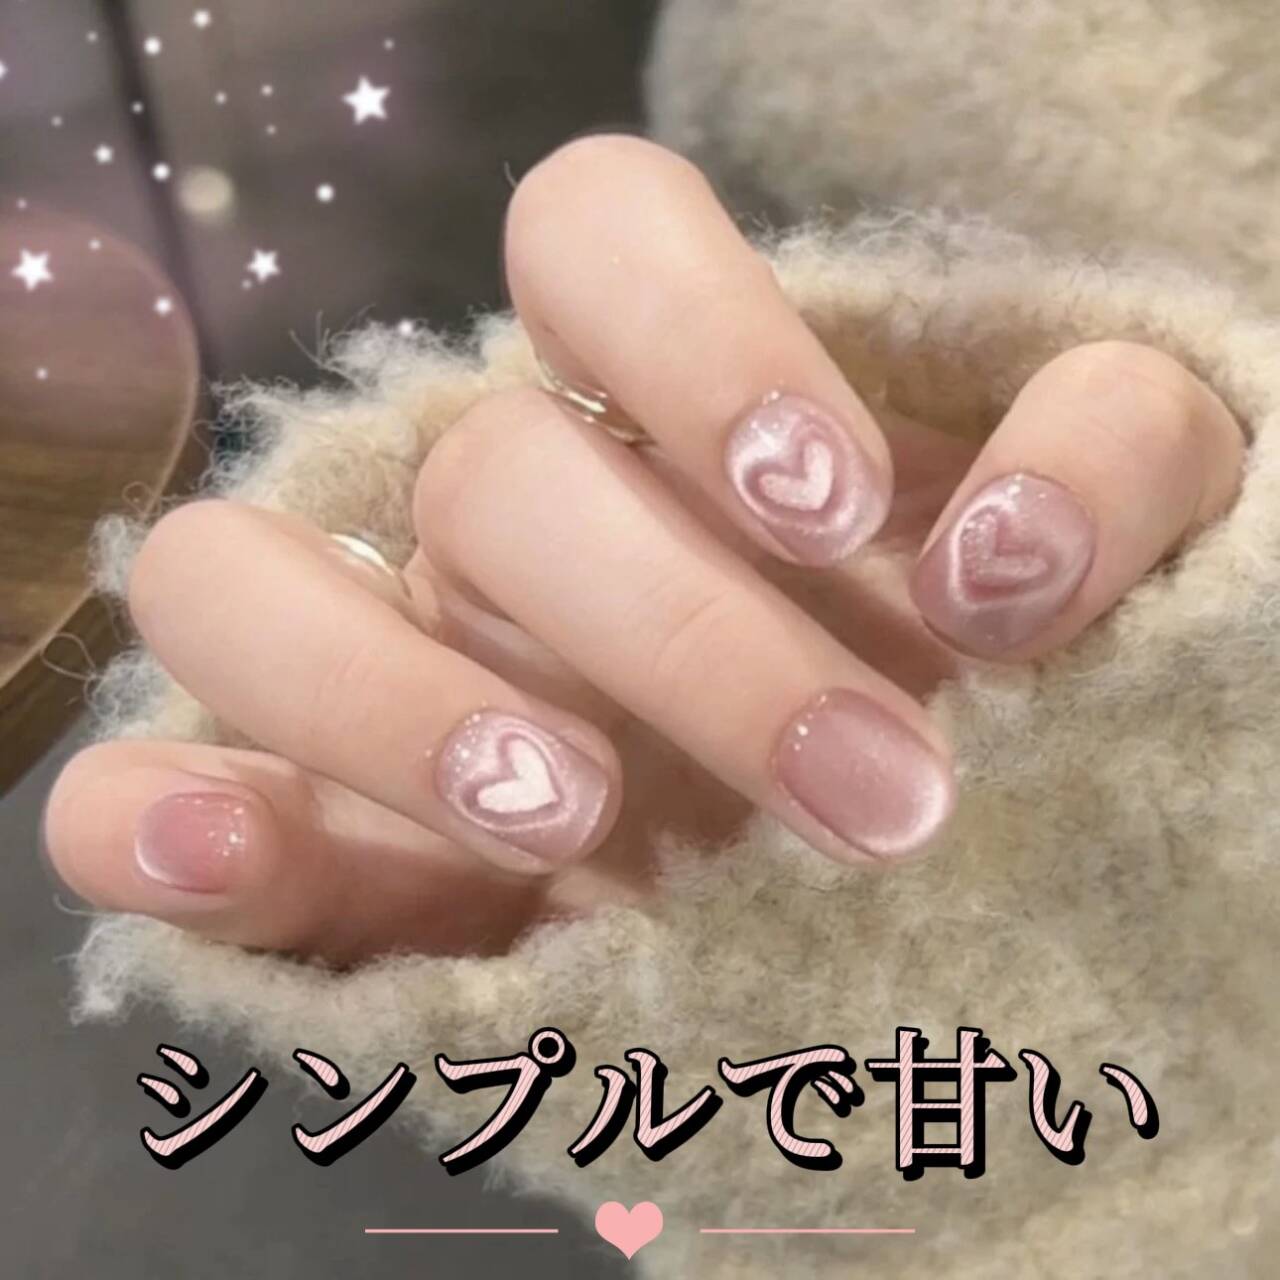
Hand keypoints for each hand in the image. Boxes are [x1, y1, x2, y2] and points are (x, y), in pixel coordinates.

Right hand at [44, 137, 1244, 963]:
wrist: (878, 876)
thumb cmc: (973, 684)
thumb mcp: (1090, 550)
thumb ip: (1115, 472)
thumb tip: (1012, 558)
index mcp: (651, 411)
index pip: (592, 239)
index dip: (696, 339)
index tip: (826, 497)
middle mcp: (494, 524)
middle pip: (489, 475)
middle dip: (670, 629)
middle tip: (854, 791)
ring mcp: (372, 668)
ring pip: (239, 587)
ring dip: (398, 702)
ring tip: (573, 819)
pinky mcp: (303, 830)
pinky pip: (131, 786)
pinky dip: (155, 815)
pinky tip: (230, 847)